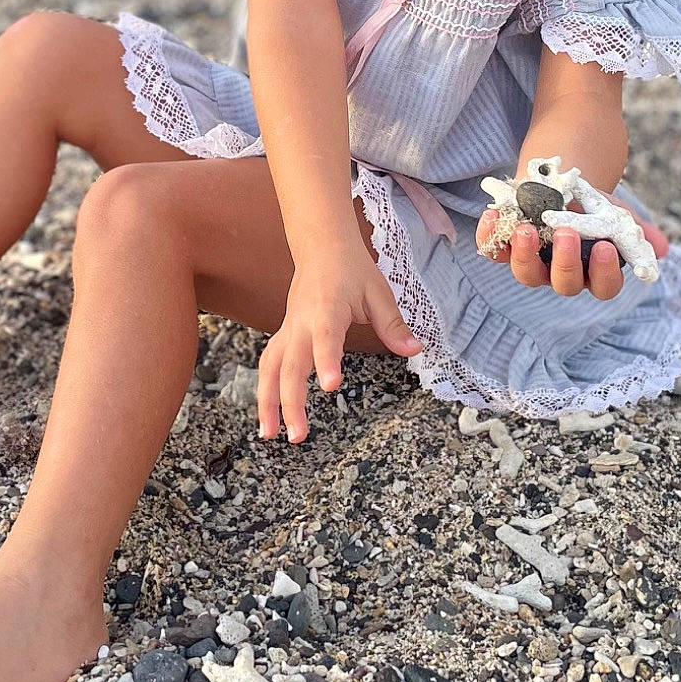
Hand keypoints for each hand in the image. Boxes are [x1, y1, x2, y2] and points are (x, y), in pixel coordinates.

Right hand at [258, 246, 422, 444]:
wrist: (321, 245)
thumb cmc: (350, 268)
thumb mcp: (378, 292)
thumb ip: (393, 324)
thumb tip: (415, 349)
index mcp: (327, 308)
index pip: (326, 338)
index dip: (327, 361)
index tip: (332, 386)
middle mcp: (301, 321)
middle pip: (290, 364)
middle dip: (291, 402)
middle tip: (299, 435)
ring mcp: (289, 329)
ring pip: (269, 368)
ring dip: (267, 401)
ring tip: (268, 434)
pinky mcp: (284, 334)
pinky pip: (269, 363)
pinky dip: (265, 389)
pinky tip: (268, 414)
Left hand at [476, 198, 670, 301]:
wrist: (561, 184)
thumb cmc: (594, 206)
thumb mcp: (617, 214)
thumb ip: (636, 232)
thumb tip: (660, 247)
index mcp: (594, 272)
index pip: (604, 286)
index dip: (604, 271)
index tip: (606, 247)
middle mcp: (562, 275)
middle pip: (564, 284)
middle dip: (565, 261)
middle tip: (567, 233)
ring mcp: (533, 264)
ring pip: (526, 274)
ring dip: (525, 254)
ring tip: (527, 228)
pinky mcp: (506, 249)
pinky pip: (494, 252)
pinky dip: (491, 237)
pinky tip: (492, 216)